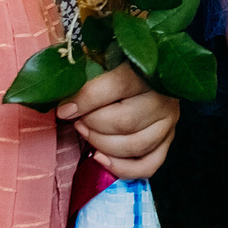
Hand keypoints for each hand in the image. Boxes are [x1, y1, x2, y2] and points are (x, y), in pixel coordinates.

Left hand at [57, 63, 176, 179]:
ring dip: (102, 144)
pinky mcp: (167, 142)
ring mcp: (168, 123)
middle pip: (126, 121)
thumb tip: (59, 91)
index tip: (64, 109)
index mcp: (148, 71)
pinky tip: (101, 159)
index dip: (86, 100)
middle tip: (77, 121)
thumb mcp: (105, 58)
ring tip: (86, 134)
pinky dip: (122, 168)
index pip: (118, 86)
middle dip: (93, 125)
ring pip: (135, 145)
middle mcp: (163, 98)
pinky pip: (148, 165)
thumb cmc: (121, 64)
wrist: (150, 72)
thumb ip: (86, 70)